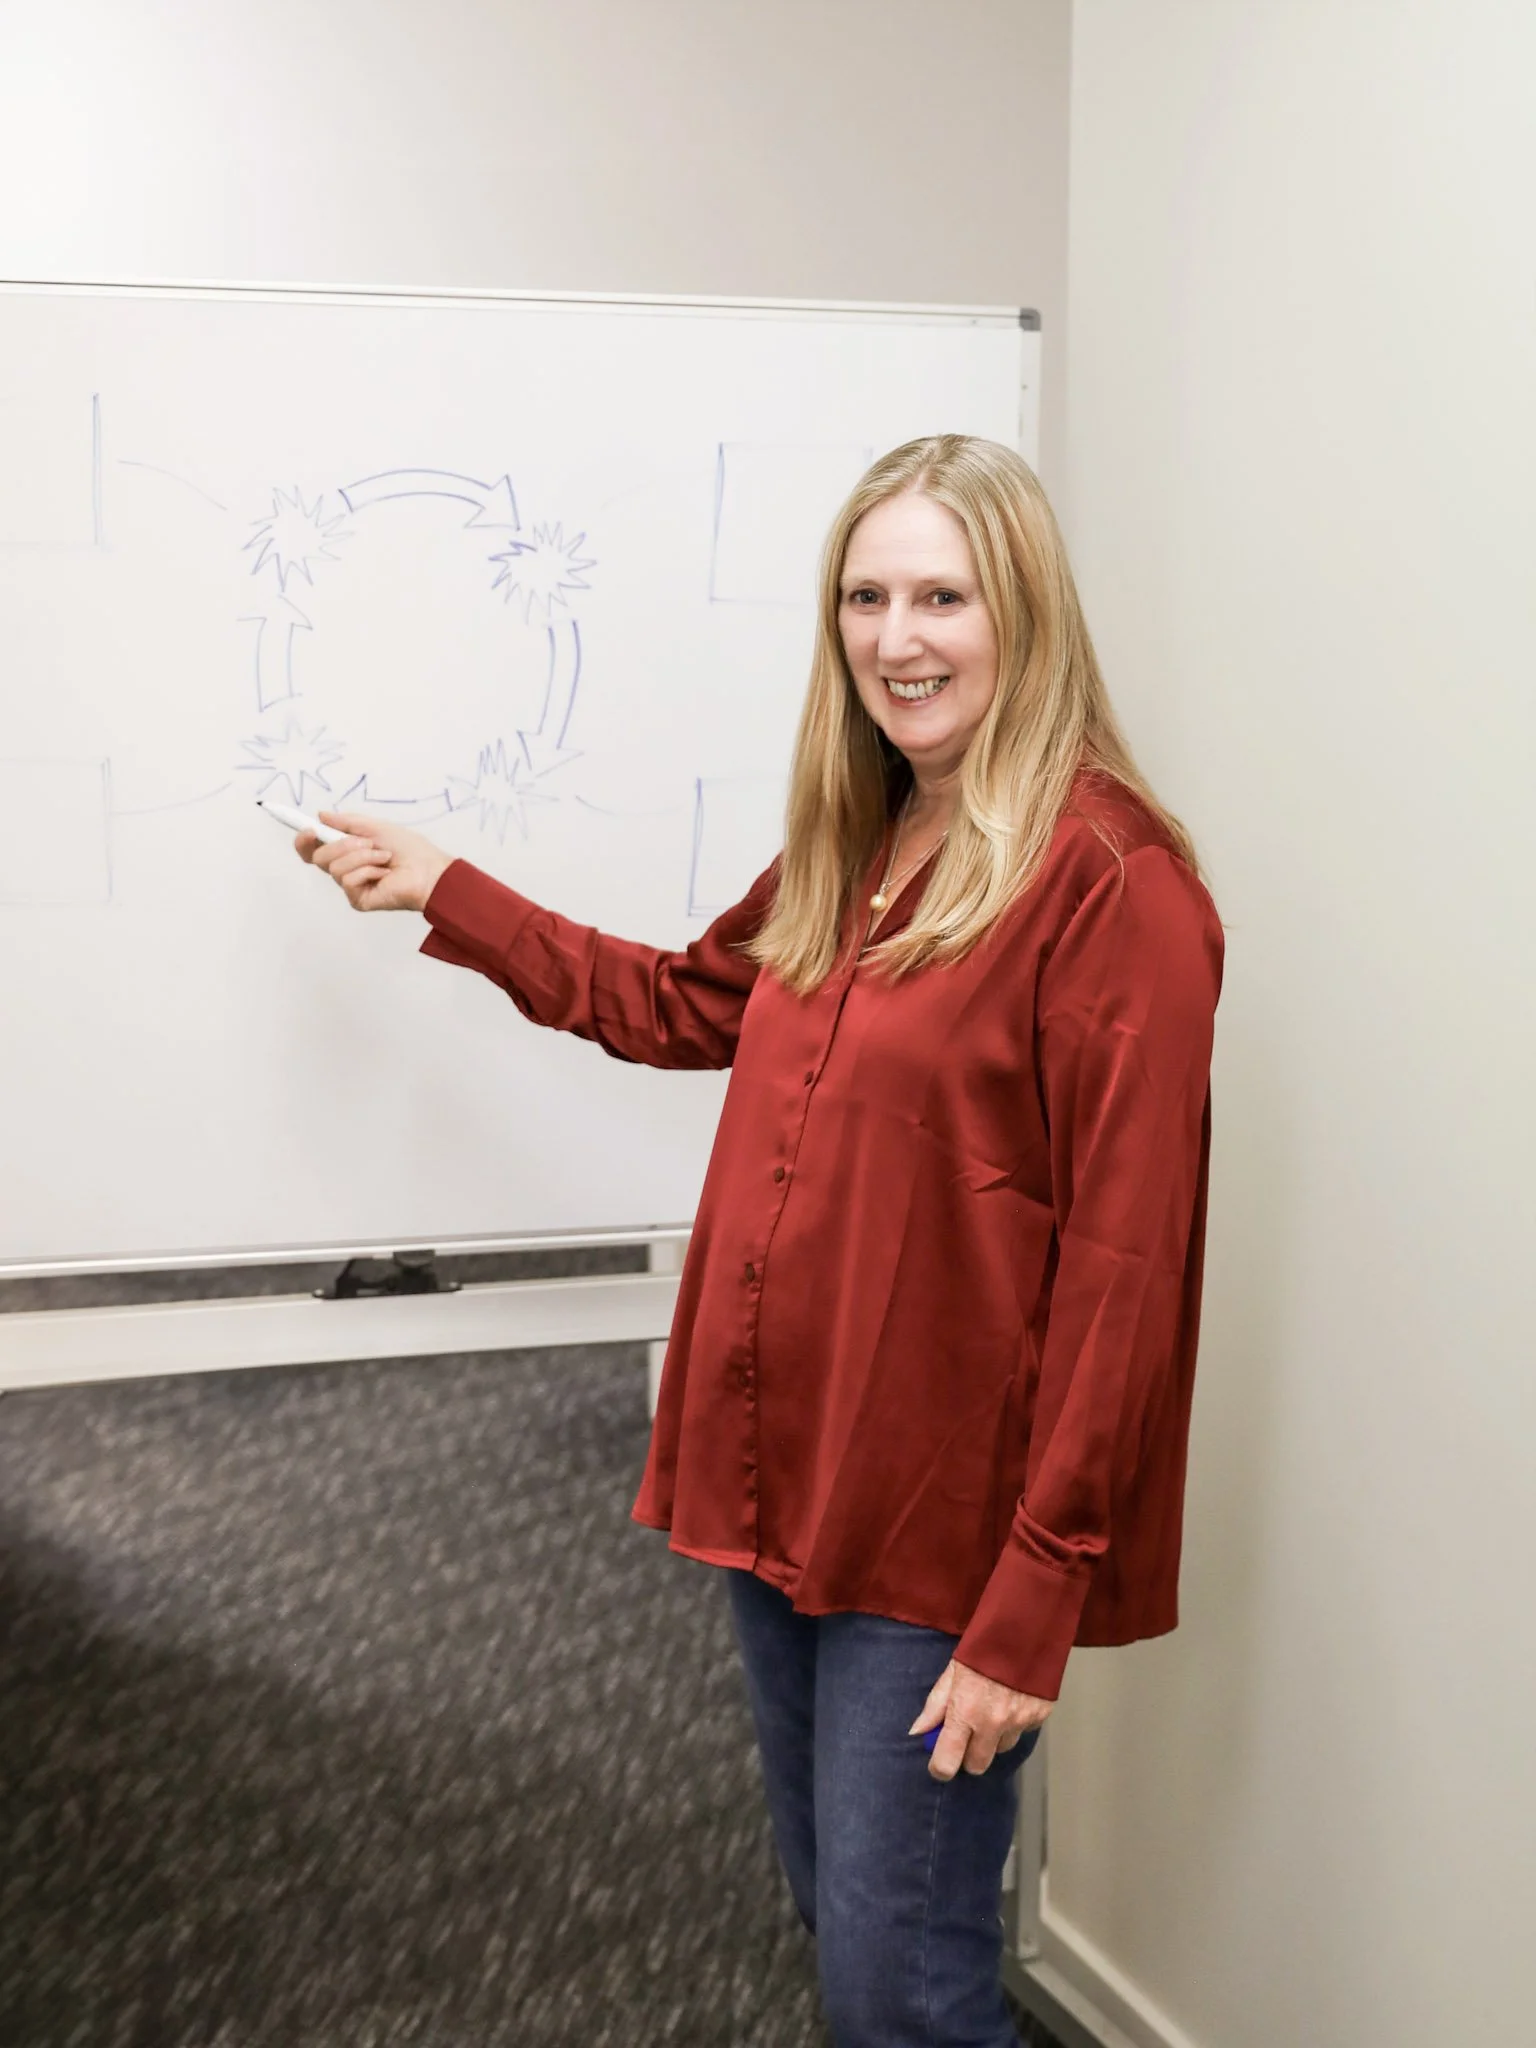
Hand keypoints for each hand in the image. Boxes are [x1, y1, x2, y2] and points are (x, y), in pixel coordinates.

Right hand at [296, 811, 453, 913]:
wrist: (429, 869)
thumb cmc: (409, 849)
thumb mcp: (375, 827)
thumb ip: (346, 822)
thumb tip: (321, 815)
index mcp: (347, 852)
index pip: (314, 849)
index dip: (304, 840)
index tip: (308, 829)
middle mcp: (346, 870)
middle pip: (318, 858)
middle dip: (342, 845)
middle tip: (368, 842)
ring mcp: (351, 887)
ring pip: (334, 867)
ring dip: (361, 856)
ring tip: (383, 858)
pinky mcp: (358, 900)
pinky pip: (348, 880)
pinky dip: (367, 871)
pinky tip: (384, 874)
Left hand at [909, 1659, 1052, 1781]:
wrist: (1025, 1628)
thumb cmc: (982, 1647)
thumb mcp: (952, 1672)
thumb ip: (935, 1706)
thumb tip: (918, 1732)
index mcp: (965, 1713)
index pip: (947, 1763)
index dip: (940, 1766)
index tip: (939, 1760)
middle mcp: (992, 1724)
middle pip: (976, 1766)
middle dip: (969, 1755)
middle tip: (967, 1734)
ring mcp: (1018, 1723)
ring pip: (1001, 1750)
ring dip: (993, 1738)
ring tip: (992, 1710)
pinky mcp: (1039, 1718)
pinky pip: (1022, 1733)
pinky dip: (1015, 1724)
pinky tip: (1012, 1701)